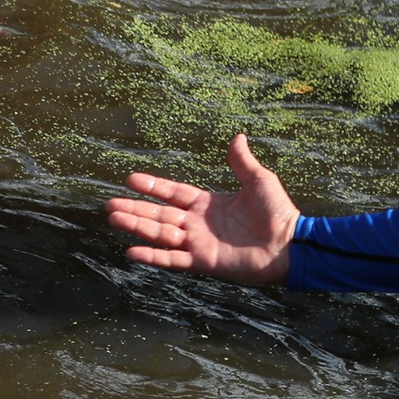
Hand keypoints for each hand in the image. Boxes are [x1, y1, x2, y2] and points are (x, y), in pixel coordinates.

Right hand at [107, 135, 297, 284]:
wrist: (290, 245)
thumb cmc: (278, 213)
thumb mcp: (259, 180)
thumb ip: (242, 162)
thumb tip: (237, 136)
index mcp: (208, 204)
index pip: (173, 193)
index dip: (153, 187)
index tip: (130, 179)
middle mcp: (198, 224)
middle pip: (159, 215)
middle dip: (135, 209)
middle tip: (109, 205)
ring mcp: (198, 244)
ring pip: (160, 234)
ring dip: (136, 227)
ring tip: (113, 219)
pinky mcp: (203, 262)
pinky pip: (172, 259)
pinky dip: (152, 256)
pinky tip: (131, 251)